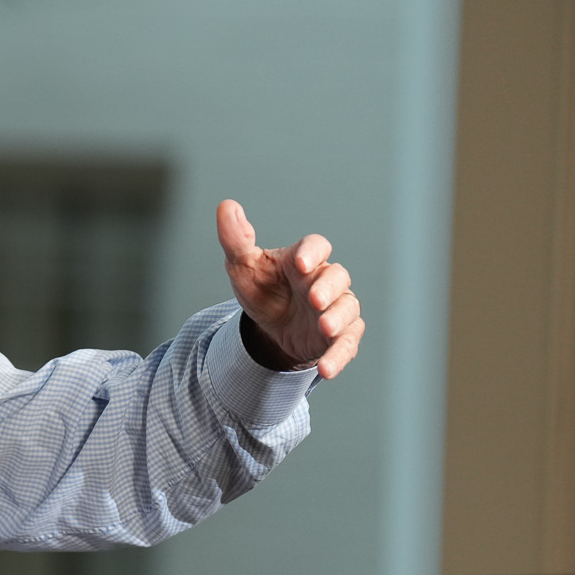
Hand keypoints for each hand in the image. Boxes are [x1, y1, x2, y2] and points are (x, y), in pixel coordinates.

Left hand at [217, 200, 364, 378]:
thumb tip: (226, 206)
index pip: (316, 246)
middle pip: (338, 276)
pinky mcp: (339, 336)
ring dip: (338, 319)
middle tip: (314, 298)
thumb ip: (236, 239)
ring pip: (348, 309)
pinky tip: (326, 368)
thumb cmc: (261, 289)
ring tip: (324, 328)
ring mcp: (335, 308)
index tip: (300, 262)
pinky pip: (347, 344)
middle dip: (328, 287)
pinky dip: (339, 356)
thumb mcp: (243, 267)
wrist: (268, 328)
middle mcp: (324, 281)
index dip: (312, 252)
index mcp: (302, 259)